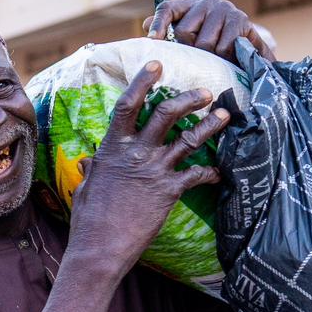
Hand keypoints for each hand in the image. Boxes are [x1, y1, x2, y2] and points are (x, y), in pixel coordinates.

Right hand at [67, 61, 227, 279]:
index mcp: (112, 147)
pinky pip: (197, 174)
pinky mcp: (170, 191)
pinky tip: (219, 172)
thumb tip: (88, 161)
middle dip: (188, 98)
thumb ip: (92, 170)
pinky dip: (211, 172)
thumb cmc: (89, 220)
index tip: (156, 64)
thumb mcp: (86, 188)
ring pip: (189, 138)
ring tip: (224, 115)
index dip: (143, 81)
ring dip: (209, 124)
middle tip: (205, 91)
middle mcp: (136, 153)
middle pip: (166, 113)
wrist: (101, 247)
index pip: (129, 104)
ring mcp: (155, 170)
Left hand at [142, 0, 275, 61]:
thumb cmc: (216, 46)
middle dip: (190, 51)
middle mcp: (207, 2)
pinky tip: (229, 57)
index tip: (152, 41)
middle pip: (184, 32)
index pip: (168, 9)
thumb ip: (169, 33)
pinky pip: (223, 47)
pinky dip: (224, 57)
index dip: (158, 24)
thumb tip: (144, 26)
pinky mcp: (241, 19)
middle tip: (199, 58)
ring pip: (204, 43)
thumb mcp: (192, 40)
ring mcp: (225, 8)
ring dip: (209, 57)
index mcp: (191, 5)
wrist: (251, 52)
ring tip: (216, 59)